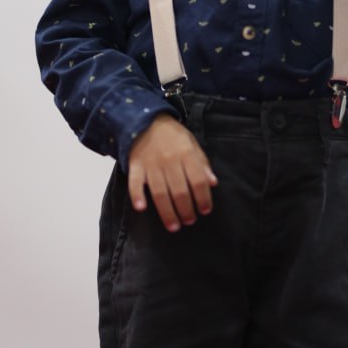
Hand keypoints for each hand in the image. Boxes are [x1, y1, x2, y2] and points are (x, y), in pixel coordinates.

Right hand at [127, 113, 217, 231]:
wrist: (146, 121)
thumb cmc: (173, 136)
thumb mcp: (193, 144)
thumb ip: (202, 164)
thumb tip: (213, 183)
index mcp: (186, 154)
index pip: (198, 180)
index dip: (203, 198)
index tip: (205, 210)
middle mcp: (169, 161)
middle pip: (179, 191)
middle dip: (186, 209)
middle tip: (189, 221)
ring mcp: (151, 165)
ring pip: (160, 192)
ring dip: (167, 212)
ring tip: (174, 226)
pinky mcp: (135, 166)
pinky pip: (135, 183)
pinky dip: (137, 195)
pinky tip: (141, 208)